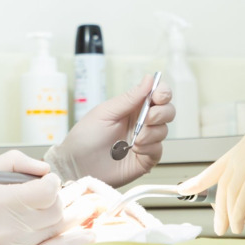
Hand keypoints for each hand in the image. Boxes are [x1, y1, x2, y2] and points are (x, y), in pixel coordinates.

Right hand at [0, 150, 93, 244]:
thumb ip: (15, 163)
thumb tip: (45, 170)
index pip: (46, 192)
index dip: (52, 183)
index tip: (46, 181)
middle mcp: (4, 229)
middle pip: (55, 211)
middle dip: (56, 199)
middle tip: (44, 196)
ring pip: (57, 231)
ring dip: (62, 217)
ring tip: (62, 209)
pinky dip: (71, 243)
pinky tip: (86, 233)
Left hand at [44, 74, 174, 187]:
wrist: (77, 166)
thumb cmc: (85, 137)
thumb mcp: (105, 113)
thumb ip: (129, 98)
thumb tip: (149, 79)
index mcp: (131, 107)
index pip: (157, 94)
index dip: (163, 92)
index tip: (158, 96)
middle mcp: (141, 122)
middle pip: (167, 111)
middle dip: (161, 113)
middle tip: (148, 118)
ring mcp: (144, 140)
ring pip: (164, 130)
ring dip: (151, 133)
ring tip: (134, 139)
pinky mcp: (146, 158)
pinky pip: (158, 149)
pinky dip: (149, 148)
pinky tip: (135, 150)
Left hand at [178, 62, 244, 235]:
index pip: (216, 166)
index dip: (200, 180)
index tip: (185, 189)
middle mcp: (242, 152)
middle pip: (221, 186)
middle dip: (219, 209)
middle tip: (220, 227)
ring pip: (232, 196)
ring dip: (232, 217)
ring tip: (234, 230)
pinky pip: (243, 199)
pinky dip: (240, 216)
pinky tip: (239, 226)